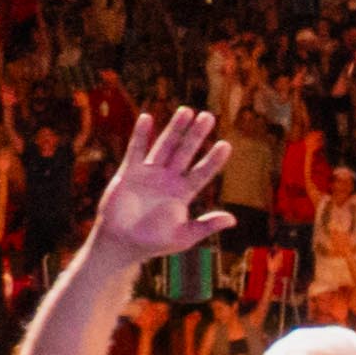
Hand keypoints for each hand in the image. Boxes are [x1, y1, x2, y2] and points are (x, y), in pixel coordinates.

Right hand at [93, 106, 236, 263]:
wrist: (121, 243)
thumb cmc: (153, 243)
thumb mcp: (184, 237)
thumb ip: (206, 226)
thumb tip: (233, 219)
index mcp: (183, 193)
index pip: (202, 172)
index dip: (213, 160)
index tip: (226, 144)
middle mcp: (168, 179)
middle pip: (185, 152)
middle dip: (196, 135)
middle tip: (208, 116)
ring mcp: (149, 174)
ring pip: (164, 146)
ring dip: (174, 129)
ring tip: (186, 111)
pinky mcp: (129, 172)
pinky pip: (136, 150)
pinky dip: (141, 135)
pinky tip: (148, 118)